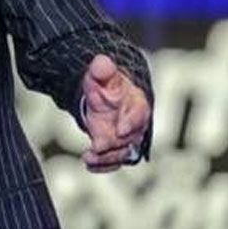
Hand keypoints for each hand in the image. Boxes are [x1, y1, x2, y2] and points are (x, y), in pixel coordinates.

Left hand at [80, 54, 149, 172]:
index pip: (139, 113)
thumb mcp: (102, 76)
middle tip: (99, 145)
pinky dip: (102, 166)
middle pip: (130, 138)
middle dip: (115, 143)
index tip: (121, 129)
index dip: (131, 122)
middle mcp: (135, 125)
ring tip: (89, 157)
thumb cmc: (107, 87)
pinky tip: (88, 163)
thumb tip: (101, 62)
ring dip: (106, 158)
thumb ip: (102, 70)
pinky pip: (113, 162)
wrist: (106, 100)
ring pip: (122, 153)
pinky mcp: (117, 151)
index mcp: (136, 104)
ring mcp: (127, 140)